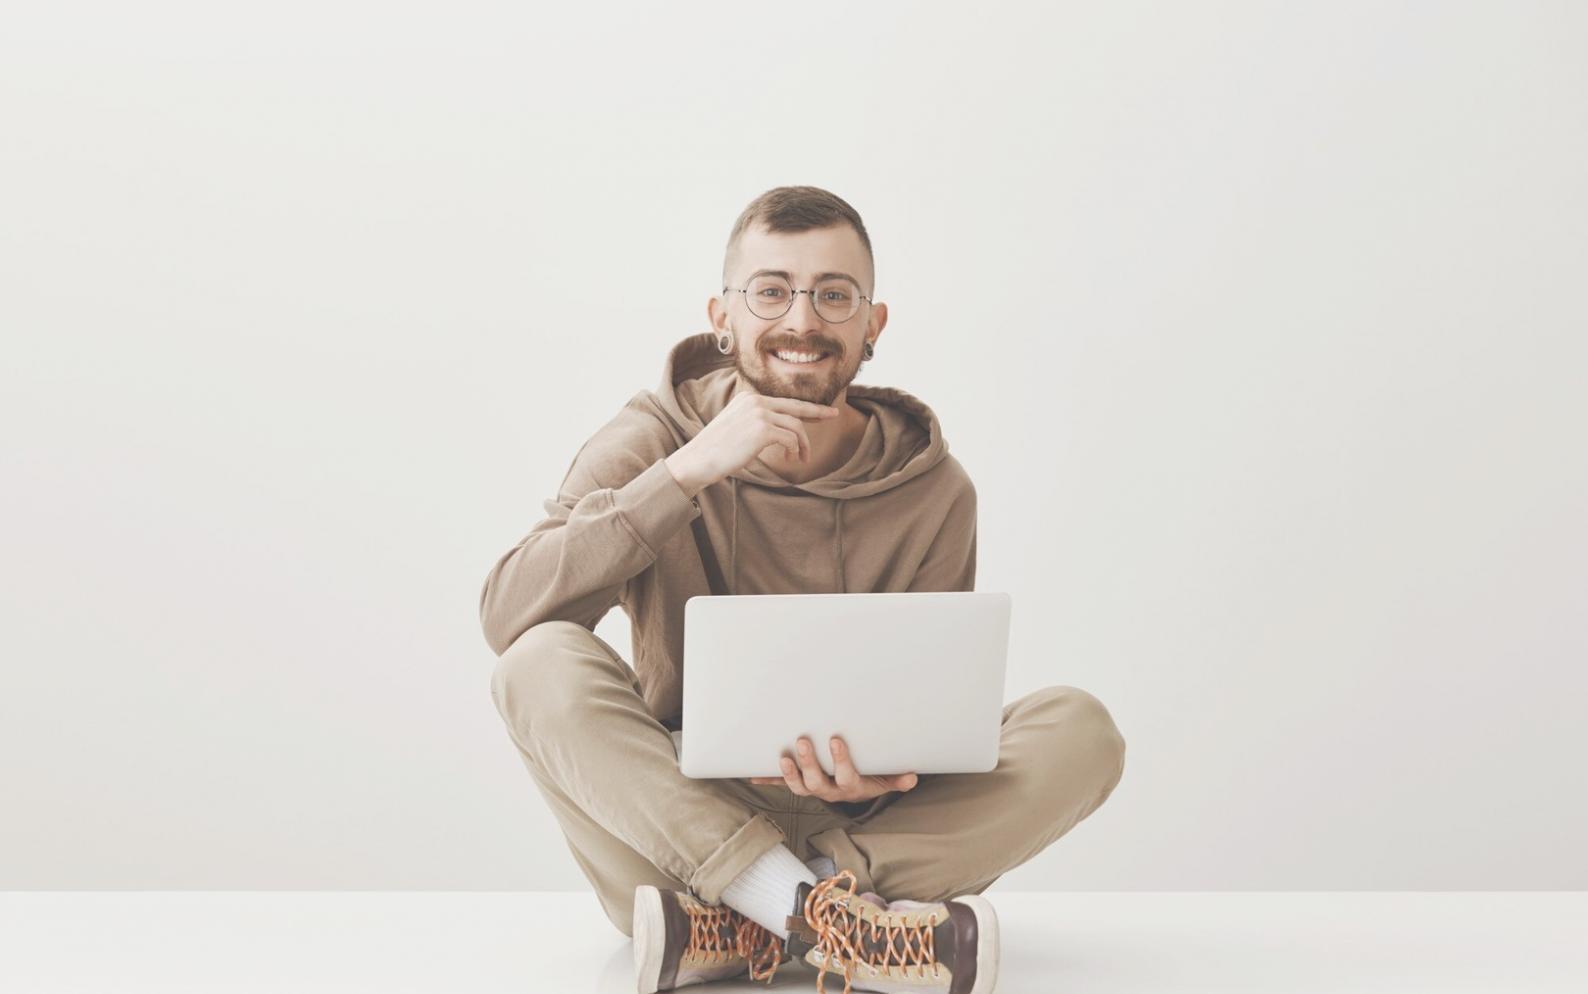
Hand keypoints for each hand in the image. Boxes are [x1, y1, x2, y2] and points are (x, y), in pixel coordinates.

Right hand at [665, 393, 839, 494]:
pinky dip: (795, 450)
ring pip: (796, 426)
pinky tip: (790, 458)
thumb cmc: (716, 450)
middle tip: (833, 416)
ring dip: (803, 444)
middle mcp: (755, 401)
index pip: (784, 402)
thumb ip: (757, 422)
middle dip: (817, 412)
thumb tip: (782, 432)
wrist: (698, 460)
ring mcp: (759, 413)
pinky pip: (790, 439)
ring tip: (801, 458)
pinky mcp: (763, 429)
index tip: (821, 412)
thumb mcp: (737, 427)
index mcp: (749, 398)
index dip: (805, 408)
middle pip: (796, 407)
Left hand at [749, 735, 918, 803]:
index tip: (836, 740)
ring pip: (799, 787)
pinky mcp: (801, 785)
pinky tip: (754, 776)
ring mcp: (814, 789)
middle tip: (803, 741)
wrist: (856, 791)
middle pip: (816, 783)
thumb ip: (898, 779)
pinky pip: (783, 785)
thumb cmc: (872, 778)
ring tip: (782, 756)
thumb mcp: (886, 779)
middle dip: (808, 763)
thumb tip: (913, 777)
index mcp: (851, 787)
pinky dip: (768, 781)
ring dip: (788, 773)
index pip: (845, 775)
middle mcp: (830, 791)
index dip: (840, 760)